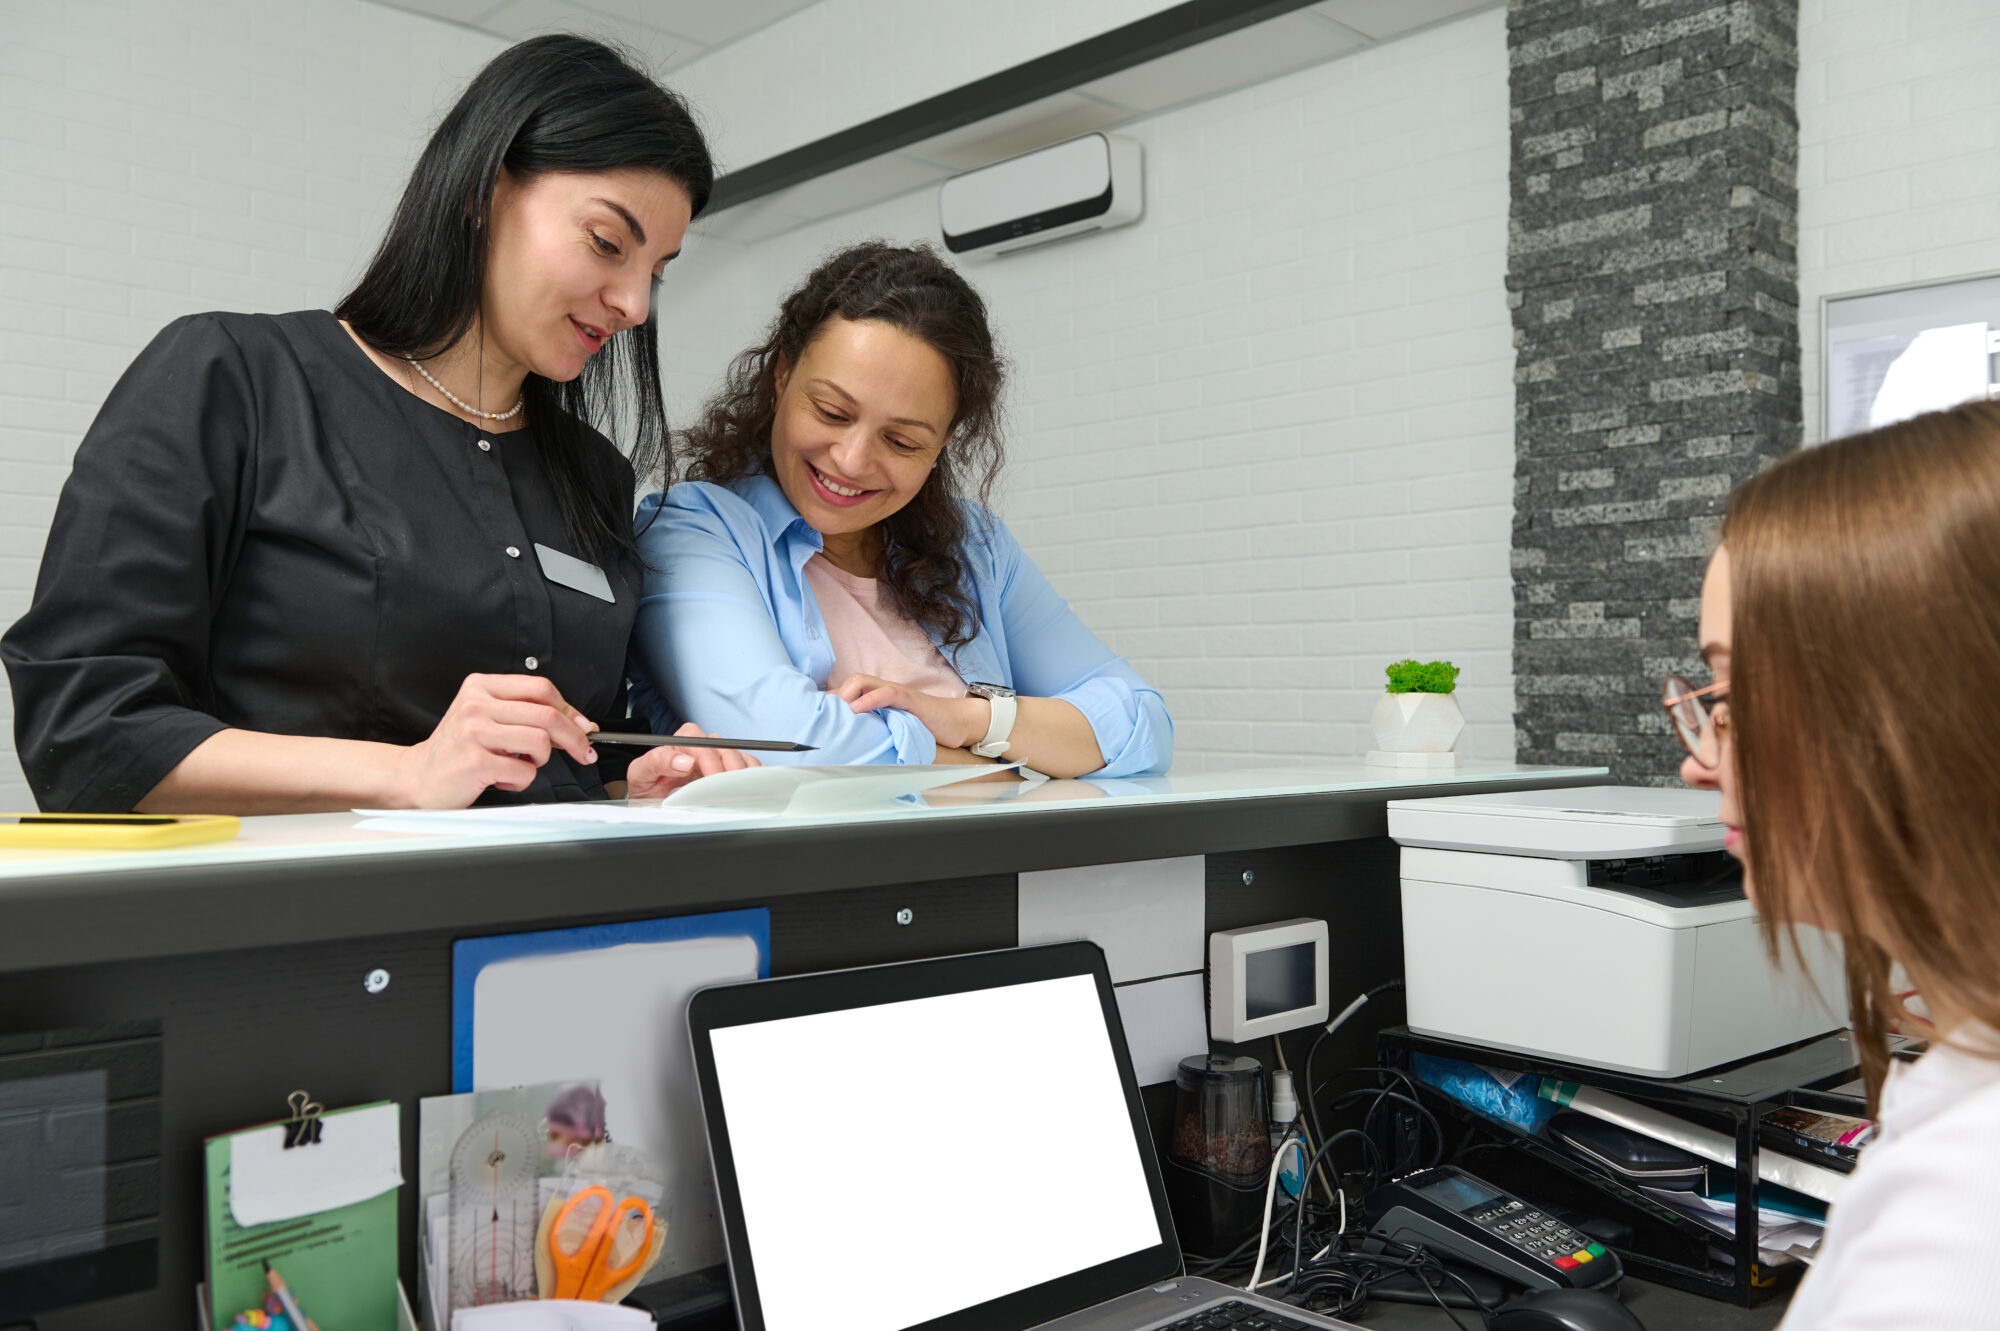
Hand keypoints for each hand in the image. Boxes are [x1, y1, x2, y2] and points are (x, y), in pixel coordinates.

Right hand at [395, 673, 597, 807]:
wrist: (417, 777)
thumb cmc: (458, 749)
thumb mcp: (487, 718)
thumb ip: (525, 714)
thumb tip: (578, 723)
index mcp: (481, 687)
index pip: (541, 688)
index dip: (570, 709)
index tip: (584, 726)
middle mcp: (476, 705)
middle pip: (547, 715)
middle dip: (574, 738)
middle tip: (582, 753)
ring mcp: (473, 733)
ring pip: (540, 743)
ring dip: (540, 761)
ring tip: (520, 765)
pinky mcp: (475, 762)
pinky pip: (524, 771)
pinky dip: (521, 781)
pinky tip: (503, 779)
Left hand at [624, 722, 760, 798]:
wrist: (651, 801)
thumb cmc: (646, 786)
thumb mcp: (641, 774)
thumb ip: (658, 761)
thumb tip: (685, 761)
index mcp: (681, 741)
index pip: (702, 744)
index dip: (711, 762)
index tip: (714, 782)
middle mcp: (702, 745)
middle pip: (726, 749)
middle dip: (730, 770)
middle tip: (730, 792)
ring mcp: (717, 756)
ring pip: (740, 756)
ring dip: (744, 774)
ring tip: (742, 792)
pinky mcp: (728, 768)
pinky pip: (748, 765)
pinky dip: (752, 776)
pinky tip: (750, 789)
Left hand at [832, 674, 986, 749]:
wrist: (954, 723)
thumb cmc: (923, 727)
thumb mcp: (892, 729)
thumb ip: (874, 731)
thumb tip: (850, 749)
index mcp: (876, 697)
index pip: (846, 692)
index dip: (828, 702)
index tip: (812, 718)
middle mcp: (883, 690)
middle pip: (850, 682)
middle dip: (833, 697)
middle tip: (821, 718)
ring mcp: (895, 692)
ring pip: (862, 681)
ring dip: (846, 696)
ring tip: (835, 713)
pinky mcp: (910, 699)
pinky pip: (887, 693)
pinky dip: (870, 699)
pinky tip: (857, 710)